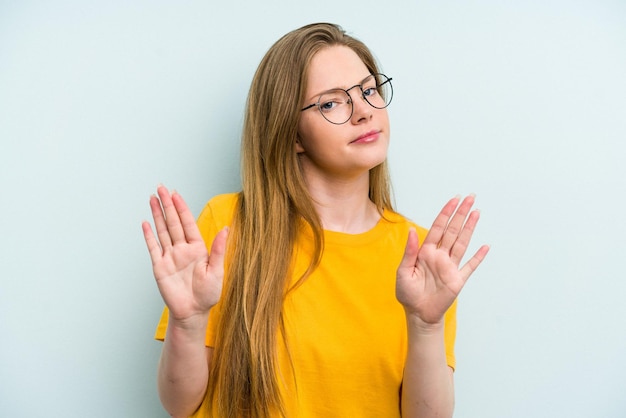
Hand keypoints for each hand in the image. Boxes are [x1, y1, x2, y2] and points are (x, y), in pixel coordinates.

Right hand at [141, 186, 228, 324]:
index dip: (181, 208)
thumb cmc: (208, 294)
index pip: (187, 223)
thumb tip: (226, 229)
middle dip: (167, 205)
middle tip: (161, 188)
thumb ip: (218, 249)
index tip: (176, 194)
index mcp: (197, 248)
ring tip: (152, 199)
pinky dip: (149, 236)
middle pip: (173, 223)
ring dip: (157, 215)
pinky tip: (146, 223)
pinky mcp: (160, 267)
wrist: (193, 312)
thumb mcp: (217, 271)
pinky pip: (153, 248)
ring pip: (162, 231)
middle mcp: (182, 249)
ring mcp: (170, 257)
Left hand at [396, 195, 488, 324]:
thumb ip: (409, 251)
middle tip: (470, 198)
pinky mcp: (458, 280)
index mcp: (426, 252)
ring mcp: (450, 267)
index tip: (454, 200)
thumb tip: (412, 230)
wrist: (417, 314)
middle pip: (452, 230)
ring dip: (470, 228)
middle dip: (461, 214)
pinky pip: (470, 266)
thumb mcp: (403, 271)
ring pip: (462, 242)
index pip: (438, 227)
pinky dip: (478, 257)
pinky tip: (485, 247)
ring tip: (477, 212)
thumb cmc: (407, 293)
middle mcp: (440, 256)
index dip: (446, 213)